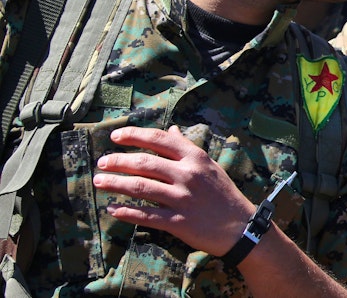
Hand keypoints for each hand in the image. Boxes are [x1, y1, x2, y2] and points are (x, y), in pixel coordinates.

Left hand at [93, 125, 253, 255]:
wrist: (239, 226)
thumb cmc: (222, 193)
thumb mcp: (208, 165)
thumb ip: (186, 148)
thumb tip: (171, 129)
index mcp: (195, 157)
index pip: (159, 139)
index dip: (134, 136)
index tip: (115, 137)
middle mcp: (188, 175)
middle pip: (145, 163)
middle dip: (118, 161)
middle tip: (102, 162)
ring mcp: (182, 198)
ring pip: (141, 187)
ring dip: (116, 183)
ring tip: (99, 181)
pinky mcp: (178, 221)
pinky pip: (146, 215)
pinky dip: (126, 212)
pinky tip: (112, 209)